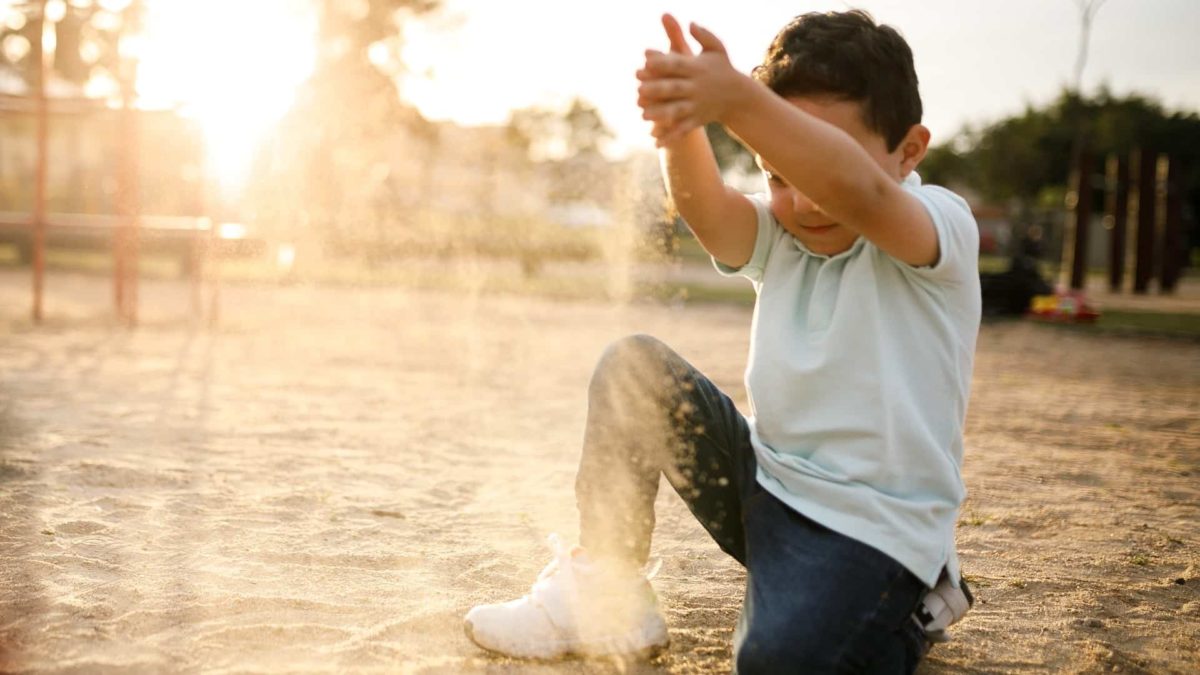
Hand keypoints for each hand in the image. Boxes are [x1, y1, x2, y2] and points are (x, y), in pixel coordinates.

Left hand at [636, 14, 741, 145]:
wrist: (738, 97)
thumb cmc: (722, 69)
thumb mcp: (717, 49)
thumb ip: (704, 35)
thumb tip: (690, 23)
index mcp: (697, 69)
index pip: (677, 65)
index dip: (662, 62)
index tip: (644, 61)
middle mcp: (696, 88)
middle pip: (675, 88)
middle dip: (658, 90)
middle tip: (639, 91)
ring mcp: (697, 106)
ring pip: (677, 110)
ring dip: (661, 114)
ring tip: (644, 114)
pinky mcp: (698, 120)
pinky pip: (683, 129)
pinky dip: (670, 137)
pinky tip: (655, 141)